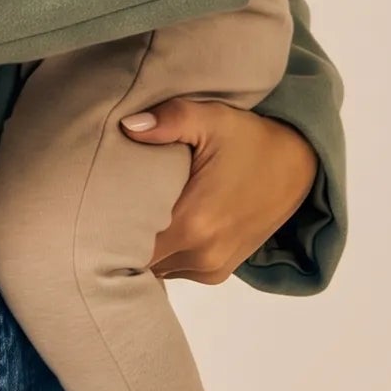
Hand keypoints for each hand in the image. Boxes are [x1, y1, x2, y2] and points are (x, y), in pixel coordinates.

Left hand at [120, 101, 316, 281]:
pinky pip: (175, 270)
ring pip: (155, 267)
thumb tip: (128, 126)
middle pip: (137, 260)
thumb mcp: (211, 118)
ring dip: (142, 247)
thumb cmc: (250, 139)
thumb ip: (169, 120)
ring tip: (130, 216)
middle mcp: (201, 254)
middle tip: (103, 209)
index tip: (90, 207)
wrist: (300, 164)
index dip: (103, 229)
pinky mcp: (219, 271)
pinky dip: (164, 253)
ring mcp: (211, 267)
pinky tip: (157, 226)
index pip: (126, 244)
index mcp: (192, 222)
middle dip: (118, 239)